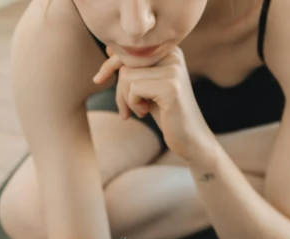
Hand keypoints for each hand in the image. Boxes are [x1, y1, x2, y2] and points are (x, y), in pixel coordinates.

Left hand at [93, 46, 214, 161]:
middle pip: (126, 63)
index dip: (110, 64)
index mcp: (169, 51)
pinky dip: (132, 104)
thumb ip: (134, 68)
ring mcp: (173, 71)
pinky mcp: (170, 87)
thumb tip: (108, 48)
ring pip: (126, 76)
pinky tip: (144, 113)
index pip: (129, 49)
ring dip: (125, 99)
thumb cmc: (166, 114)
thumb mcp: (147, 87)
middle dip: (119, 88)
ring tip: (140, 111)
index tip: (98, 80)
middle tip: (126, 110)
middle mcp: (173, 55)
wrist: (190, 138)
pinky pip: (133, 89)